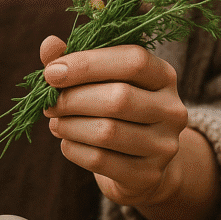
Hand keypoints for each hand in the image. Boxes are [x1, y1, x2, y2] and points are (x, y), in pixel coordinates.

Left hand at [40, 36, 189, 207]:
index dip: (87, 64)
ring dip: (69, 126)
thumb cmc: (115, 112)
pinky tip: (67, 142)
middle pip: (118, 98)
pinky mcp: (148, 175)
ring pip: (107, 132)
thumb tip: (49, 44)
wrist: (140, 165)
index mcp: (164, 76)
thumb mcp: (102, 82)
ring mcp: (164, 145)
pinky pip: (100, 160)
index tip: (51, 73)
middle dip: (72, 99)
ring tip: (55, 122)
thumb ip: (76, 61)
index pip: (133, 61)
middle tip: (49, 104)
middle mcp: (172, 109)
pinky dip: (73, 149)